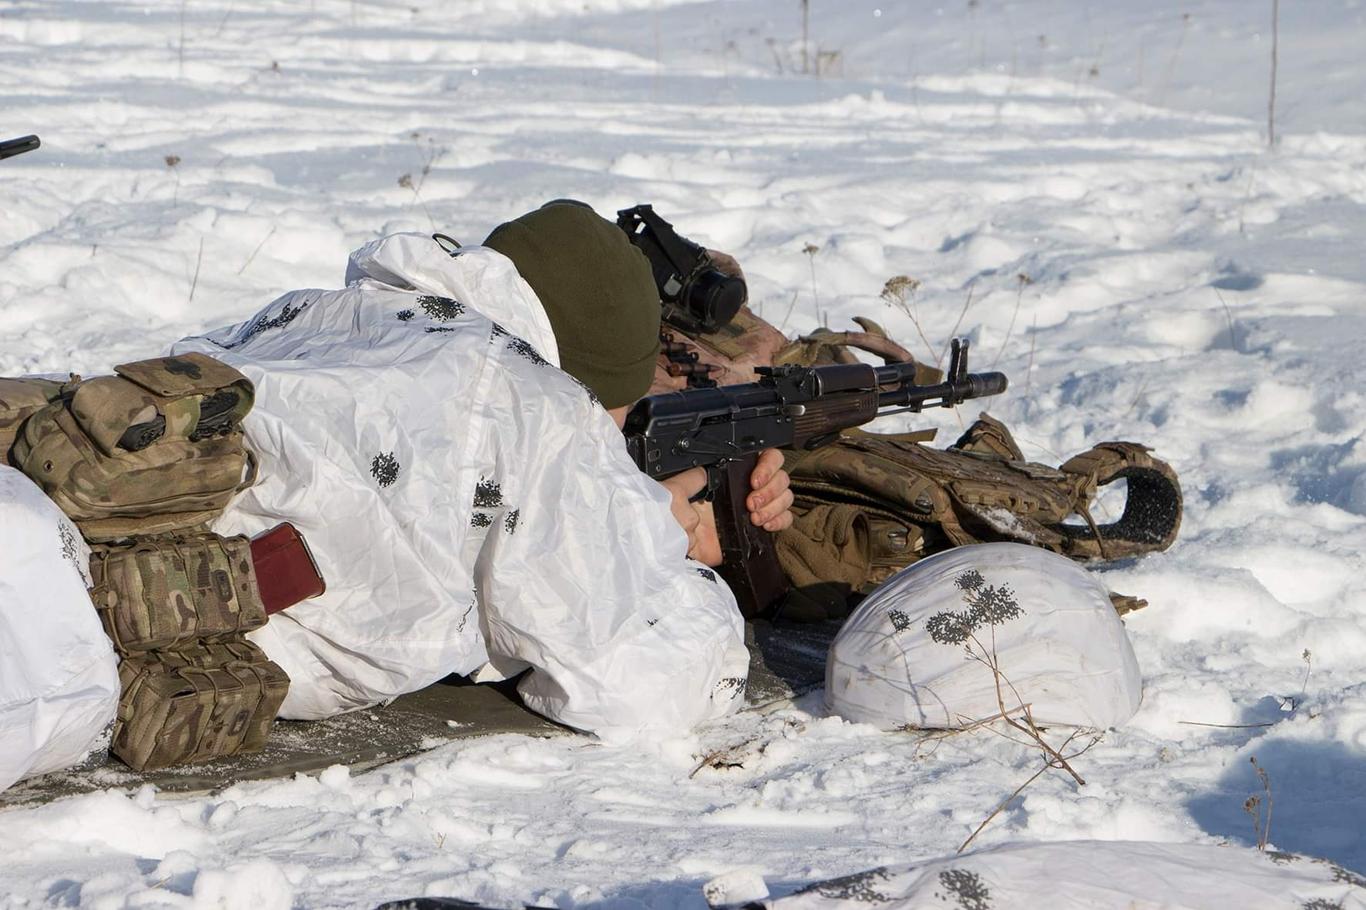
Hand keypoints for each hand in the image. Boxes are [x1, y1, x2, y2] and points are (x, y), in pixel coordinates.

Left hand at [658, 450, 793, 566]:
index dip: (767, 466)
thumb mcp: (677, 489)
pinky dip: (779, 520)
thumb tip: (710, 468)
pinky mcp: (757, 529)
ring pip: (784, 497)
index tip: (754, 480)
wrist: (675, 548)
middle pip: (779, 477)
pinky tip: (764, 524)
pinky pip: (783, 520)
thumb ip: (695, 475)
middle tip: (751, 503)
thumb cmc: (672, 519)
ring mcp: (754, 508)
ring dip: (774, 506)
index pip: (764, 456)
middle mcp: (744, 488)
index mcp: (729, 474)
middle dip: (771, 490)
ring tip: (755, 517)